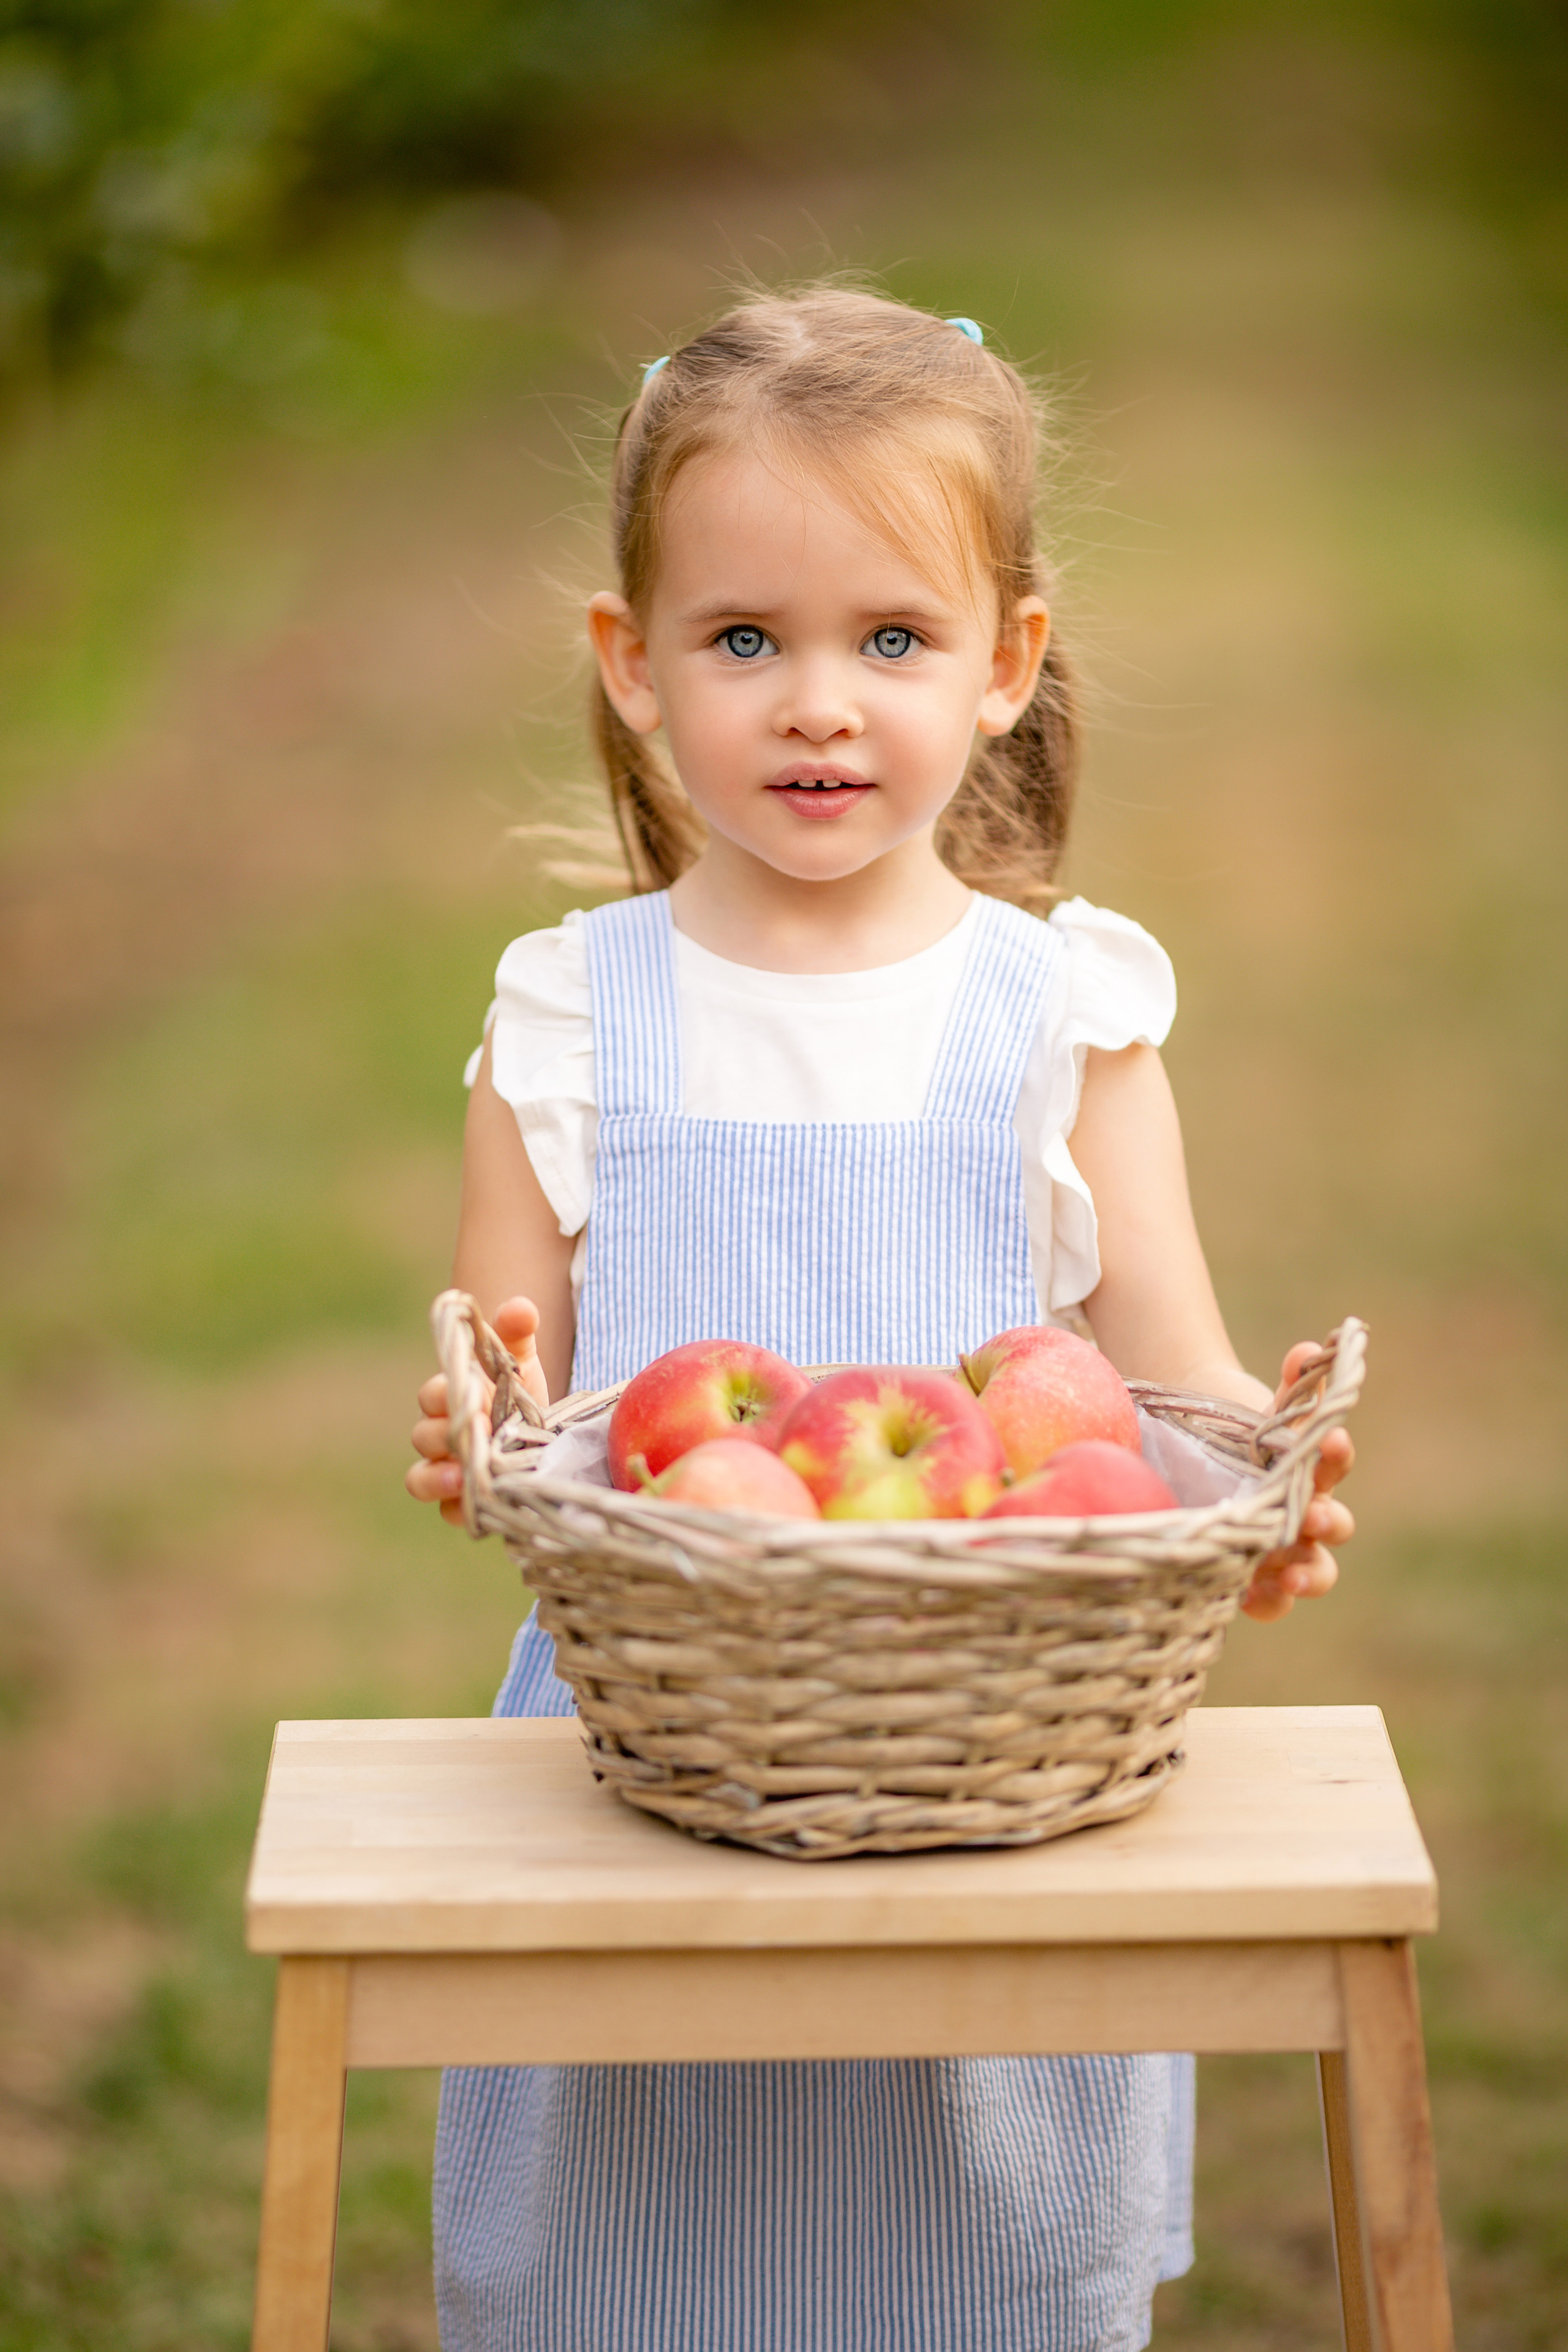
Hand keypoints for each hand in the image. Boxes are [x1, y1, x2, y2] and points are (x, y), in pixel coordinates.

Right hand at [405, 1296, 546, 1525]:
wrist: (542, 1439)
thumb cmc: (519, 1395)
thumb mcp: (520, 1363)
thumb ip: (515, 1333)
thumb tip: (520, 1308)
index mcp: (448, 1398)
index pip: (432, 1394)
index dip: (442, 1393)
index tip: (465, 1391)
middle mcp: (440, 1436)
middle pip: (423, 1435)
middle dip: (442, 1433)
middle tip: (476, 1429)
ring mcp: (448, 1472)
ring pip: (420, 1478)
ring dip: (435, 1478)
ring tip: (459, 1476)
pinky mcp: (464, 1504)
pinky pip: (451, 1512)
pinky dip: (460, 1510)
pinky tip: (478, 1508)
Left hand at [1241, 1340, 1355, 1621]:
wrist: (1198, 1449)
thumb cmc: (1240, 1427)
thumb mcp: (1262, 1404)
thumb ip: (1293, 1381)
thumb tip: (1312, 1350)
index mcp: (1314, 1468)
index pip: (1334, 1463)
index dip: (1335, 1455)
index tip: (1330, 1439)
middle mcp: (1306, 1511)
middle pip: (1334, 1525)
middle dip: (1328, 1521)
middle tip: (1314, 1513)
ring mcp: (1281, 1545)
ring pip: (1311, 1571)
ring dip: (1309, 1576)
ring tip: (1292, 1578)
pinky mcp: (1251, 1572)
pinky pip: (1267, 1600)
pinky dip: (1266, 1601)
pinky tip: (1249, 1597)